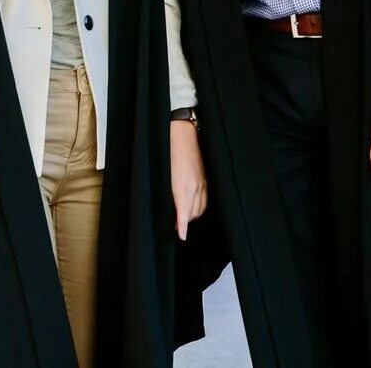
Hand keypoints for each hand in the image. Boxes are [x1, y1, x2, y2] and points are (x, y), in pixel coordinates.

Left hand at [170, 119, 207, 239]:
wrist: (184, 133)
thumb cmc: (170, 150)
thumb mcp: (164, 173)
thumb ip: (168, 192)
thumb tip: (168, 205)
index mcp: (182, 186)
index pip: (183, 214)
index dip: (183, 227)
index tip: (182, 237)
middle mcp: (195, 187)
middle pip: (191, 214)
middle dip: (184, 222)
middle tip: (175, 226)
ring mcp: (203, 183)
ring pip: (199, 208)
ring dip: (191, 215)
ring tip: (182, 219)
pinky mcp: (207, 179)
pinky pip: (205, 200)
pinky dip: (199, 207)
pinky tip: (193, 208)